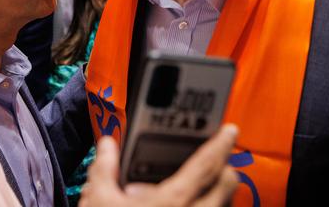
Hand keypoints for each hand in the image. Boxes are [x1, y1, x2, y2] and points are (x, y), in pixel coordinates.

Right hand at [79, 124, 238, 206]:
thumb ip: (104, 167)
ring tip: (200, 185)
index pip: (205, 165)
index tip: (230, 130)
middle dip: (226, 169)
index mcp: (171, 201)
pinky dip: (204, 206)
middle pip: (226, 187)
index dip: (220, 144)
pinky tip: (182, 205)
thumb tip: (106, 145)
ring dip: (217, 193)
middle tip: (219, 158)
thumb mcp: (98, 198)